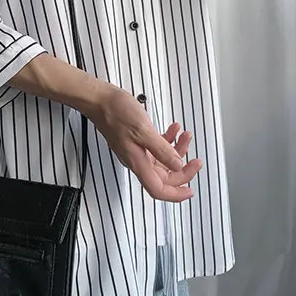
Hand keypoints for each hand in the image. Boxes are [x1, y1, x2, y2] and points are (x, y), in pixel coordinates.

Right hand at [87, 87, 201, 202]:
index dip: (175, 194)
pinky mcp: (136, 141)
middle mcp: (137, 160)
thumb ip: (162, 150)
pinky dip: (167, 140)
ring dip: (177, 150)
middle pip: (164, 176)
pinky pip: (156, 147)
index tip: (190, 190)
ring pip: (162, 160)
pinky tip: (173, 129)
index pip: (158, 189)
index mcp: (138, 162)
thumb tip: (177, 165)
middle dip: (182, 168)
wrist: (99, 101)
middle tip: (196, 160)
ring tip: (185, 136)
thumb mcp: (144, 130)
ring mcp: (136, 151)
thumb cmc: (116, 113)